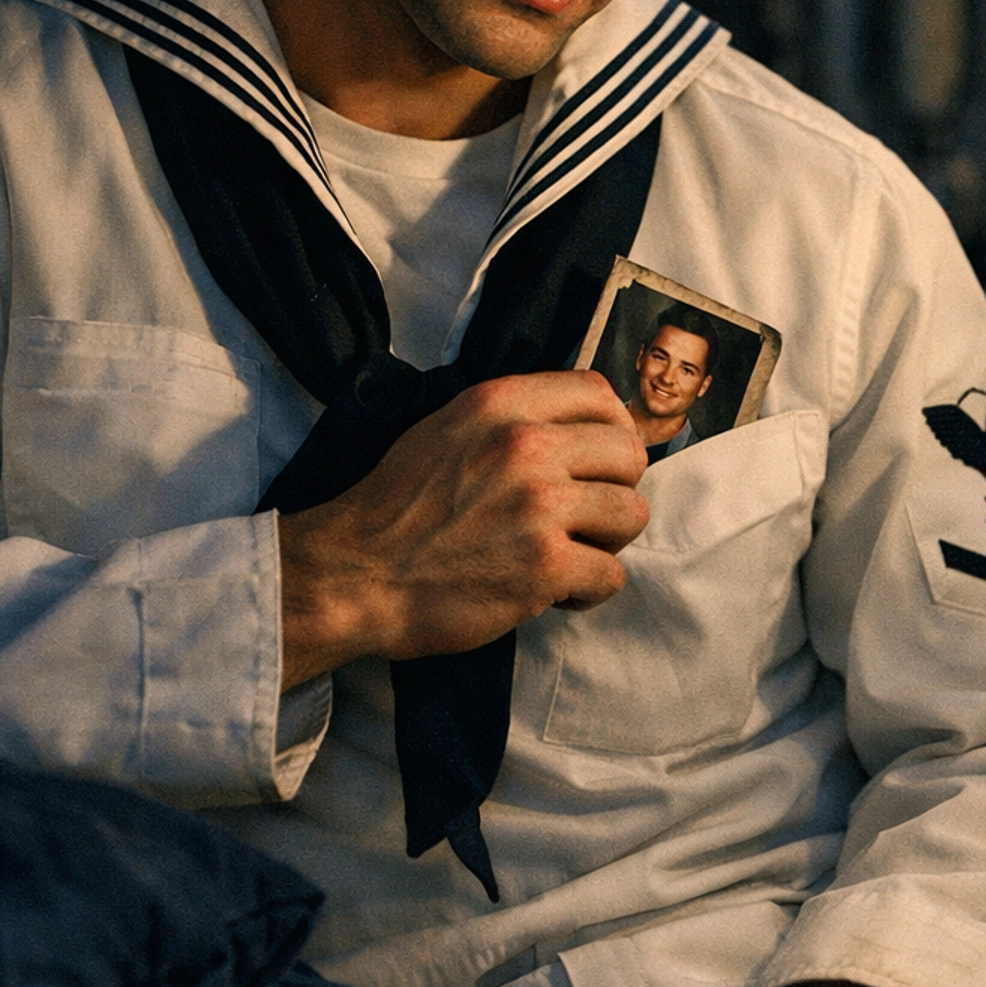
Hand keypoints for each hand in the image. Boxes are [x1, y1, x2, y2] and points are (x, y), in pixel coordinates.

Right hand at [277, 369, 647, 685]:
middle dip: (614, 488)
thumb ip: (509, 419)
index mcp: (502, 404)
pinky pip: (611, 575)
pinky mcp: (544, 566)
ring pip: (631, 514)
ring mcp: (539, 506)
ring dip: (606, 541)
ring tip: (569, 554)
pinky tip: (554, 592)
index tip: (597, 461)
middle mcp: (527, 445)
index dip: (610, 430)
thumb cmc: (396, 508)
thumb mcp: (445, 429)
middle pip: (629, 454)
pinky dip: (588, 590)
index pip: (599, 394)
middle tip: (583, 516)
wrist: (354, 575)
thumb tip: (573, 427)